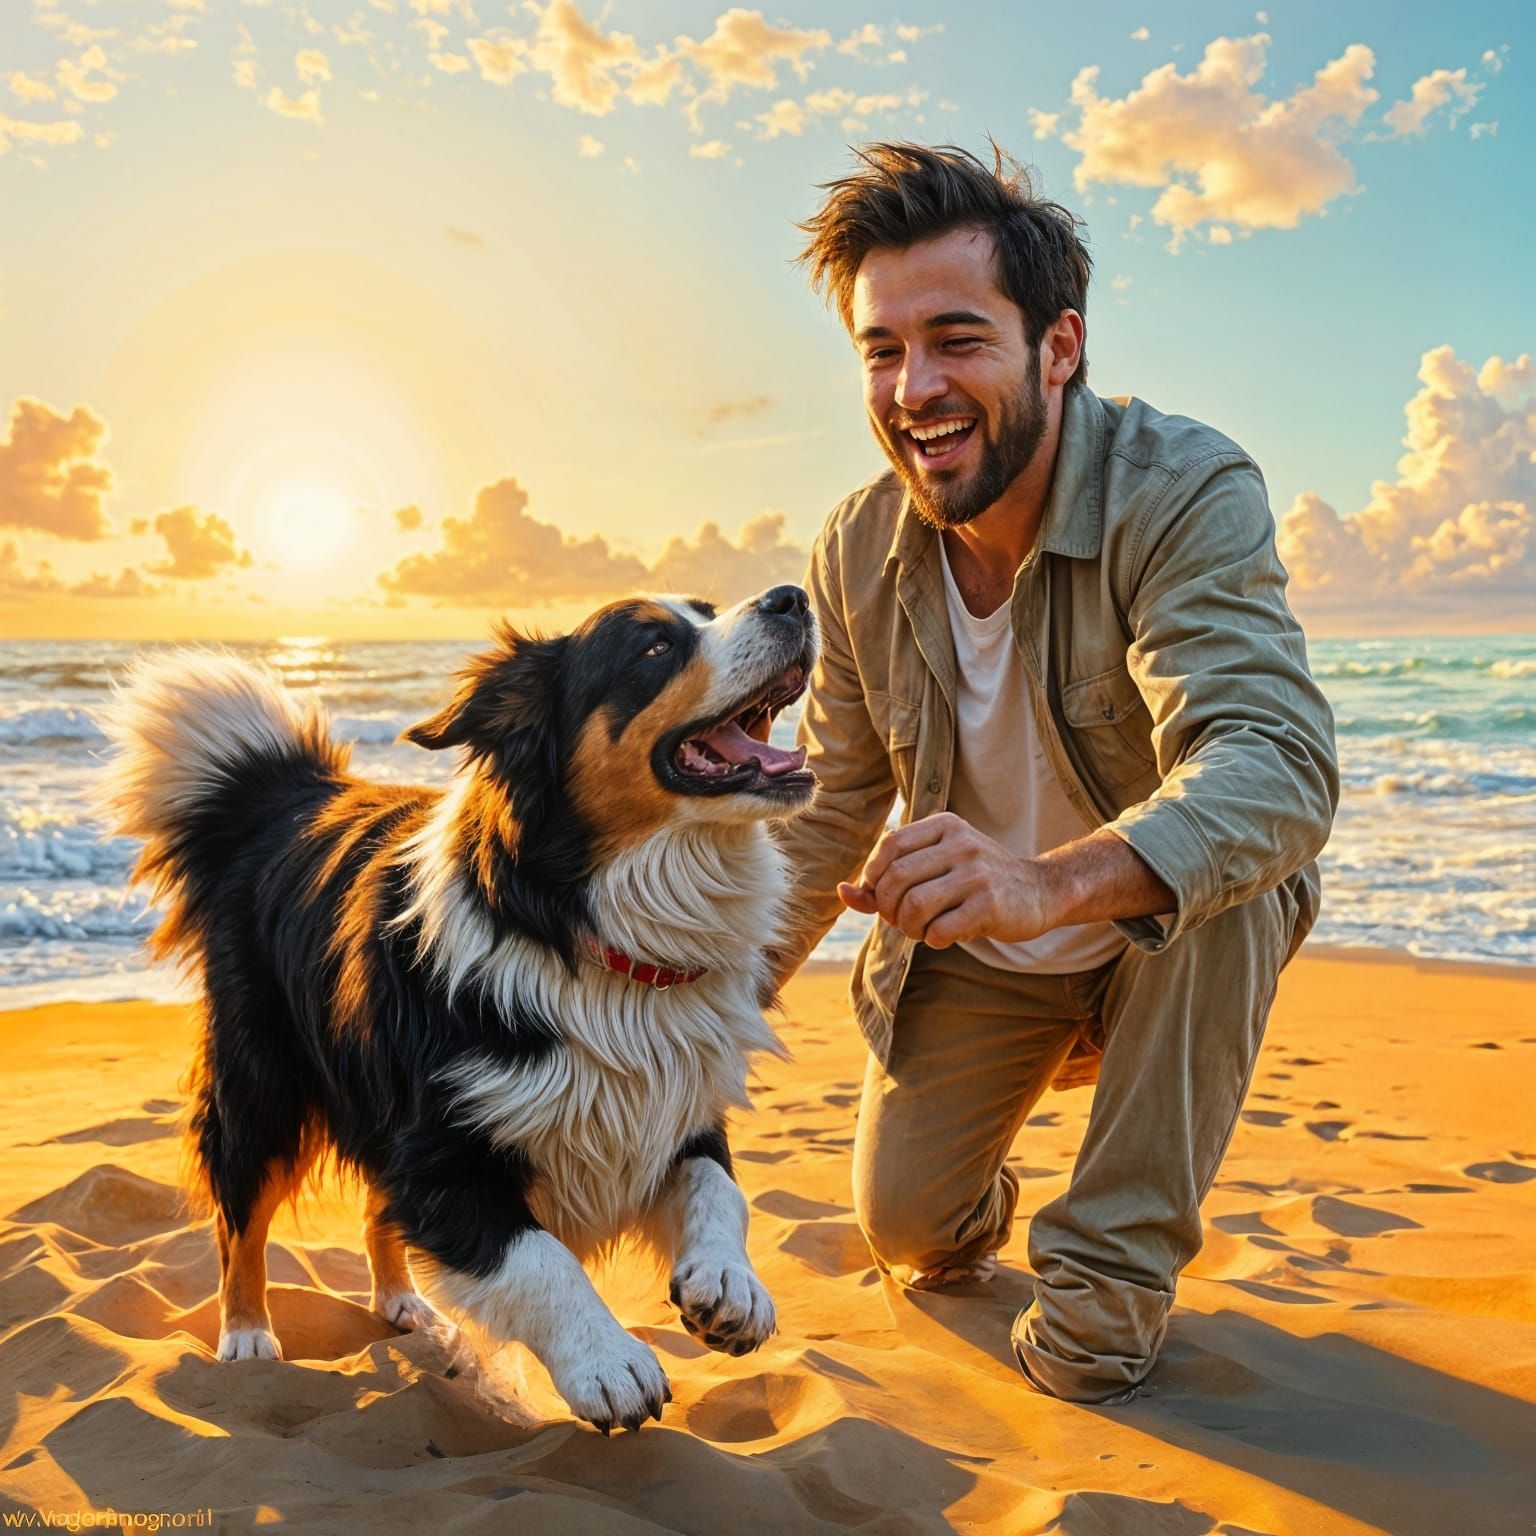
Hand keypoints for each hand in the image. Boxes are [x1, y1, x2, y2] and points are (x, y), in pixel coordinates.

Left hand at [837, 813, 1058, 947]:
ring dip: (908, 928)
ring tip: (921, 930)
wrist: (1039, 891)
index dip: (874, 877)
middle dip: (889, 908)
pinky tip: (943, 937)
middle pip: (896, 879)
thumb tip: (842, 892)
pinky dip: (932, 940)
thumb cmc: (975, 881)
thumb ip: (888, 880)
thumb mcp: (936, 867)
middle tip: (901, 920)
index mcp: (944, 826)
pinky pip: (940, 930)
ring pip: (914, 906)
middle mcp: (960, 843)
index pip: (889, 847)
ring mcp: (977, 873)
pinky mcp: (990, 904)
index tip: (883, 896)